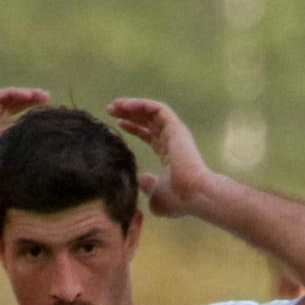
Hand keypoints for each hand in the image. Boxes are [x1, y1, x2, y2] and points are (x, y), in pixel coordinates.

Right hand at [0, 86, 50, 214]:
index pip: (13, 131)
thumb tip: (33, 215)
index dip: (30, 128)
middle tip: (51, 105)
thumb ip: (11, 198)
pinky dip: (11, 94)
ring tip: (44, 95)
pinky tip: (28, 95)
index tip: (49, 129)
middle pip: (11, 113)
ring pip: (4, 102)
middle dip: (30, 107)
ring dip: (24, 96)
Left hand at [107, 98, 220, 216]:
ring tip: (114, 105)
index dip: (134, 128)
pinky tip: (124, 105)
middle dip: (130, 114)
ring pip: (151, 112)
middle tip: (110, 109)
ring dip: (132, 106)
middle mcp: (173, 141)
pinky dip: (140, 104)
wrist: (195, 195)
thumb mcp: (155, 194)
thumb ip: (146, 185)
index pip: (150, 136)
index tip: (118, 124)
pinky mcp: (175, 127)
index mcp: (169, 155)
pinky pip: (156, 108)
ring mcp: (175, 133)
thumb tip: (139, 179)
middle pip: (149, 121)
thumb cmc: (177, 200)